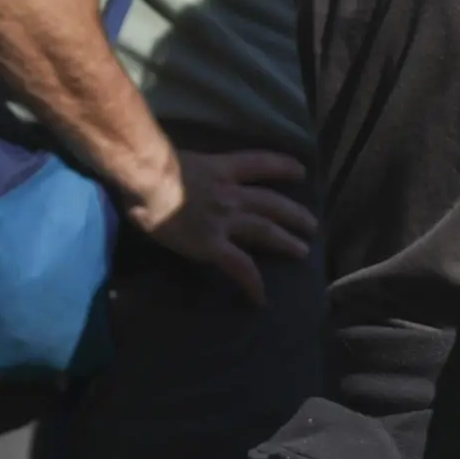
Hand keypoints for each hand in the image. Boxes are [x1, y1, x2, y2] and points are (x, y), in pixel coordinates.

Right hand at [129, 149, 316, 305]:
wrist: (147, 180)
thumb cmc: (149, 167)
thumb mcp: (177, 160)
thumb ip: (188, 170)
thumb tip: (177, 178)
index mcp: (221, 169)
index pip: (260, 164)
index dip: (282, 167)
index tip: (301, 172)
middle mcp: (231, 194)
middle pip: (272, 203)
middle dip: (294, 214)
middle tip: (312, 224)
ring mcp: (226, 221)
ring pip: (266, 231)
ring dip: (287, 241)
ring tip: (303, 250)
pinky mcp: (214, 246)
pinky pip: (240, 267)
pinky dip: (252, 284)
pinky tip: (260, 298)